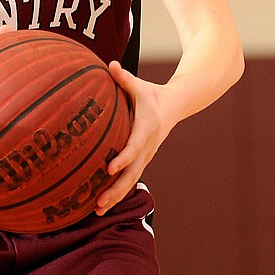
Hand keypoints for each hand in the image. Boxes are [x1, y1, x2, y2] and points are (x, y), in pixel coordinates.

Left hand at [94, 61, 173, 215]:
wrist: (176, 105)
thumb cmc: (153, 93)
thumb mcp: (140, 85)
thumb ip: (124, 78)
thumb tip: (109, 64)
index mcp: (147, 128)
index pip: (135, 146)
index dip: (123, 158)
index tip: (109, 168)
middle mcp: (148, 146)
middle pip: (133, 172)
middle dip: (116, 188)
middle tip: (99, 202)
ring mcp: (147, 155)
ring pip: (132, 179)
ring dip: (116, 196)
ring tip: (97, 210)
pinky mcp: (144, 159)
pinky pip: (131, 177)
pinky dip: (118, 191)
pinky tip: (102, 204)